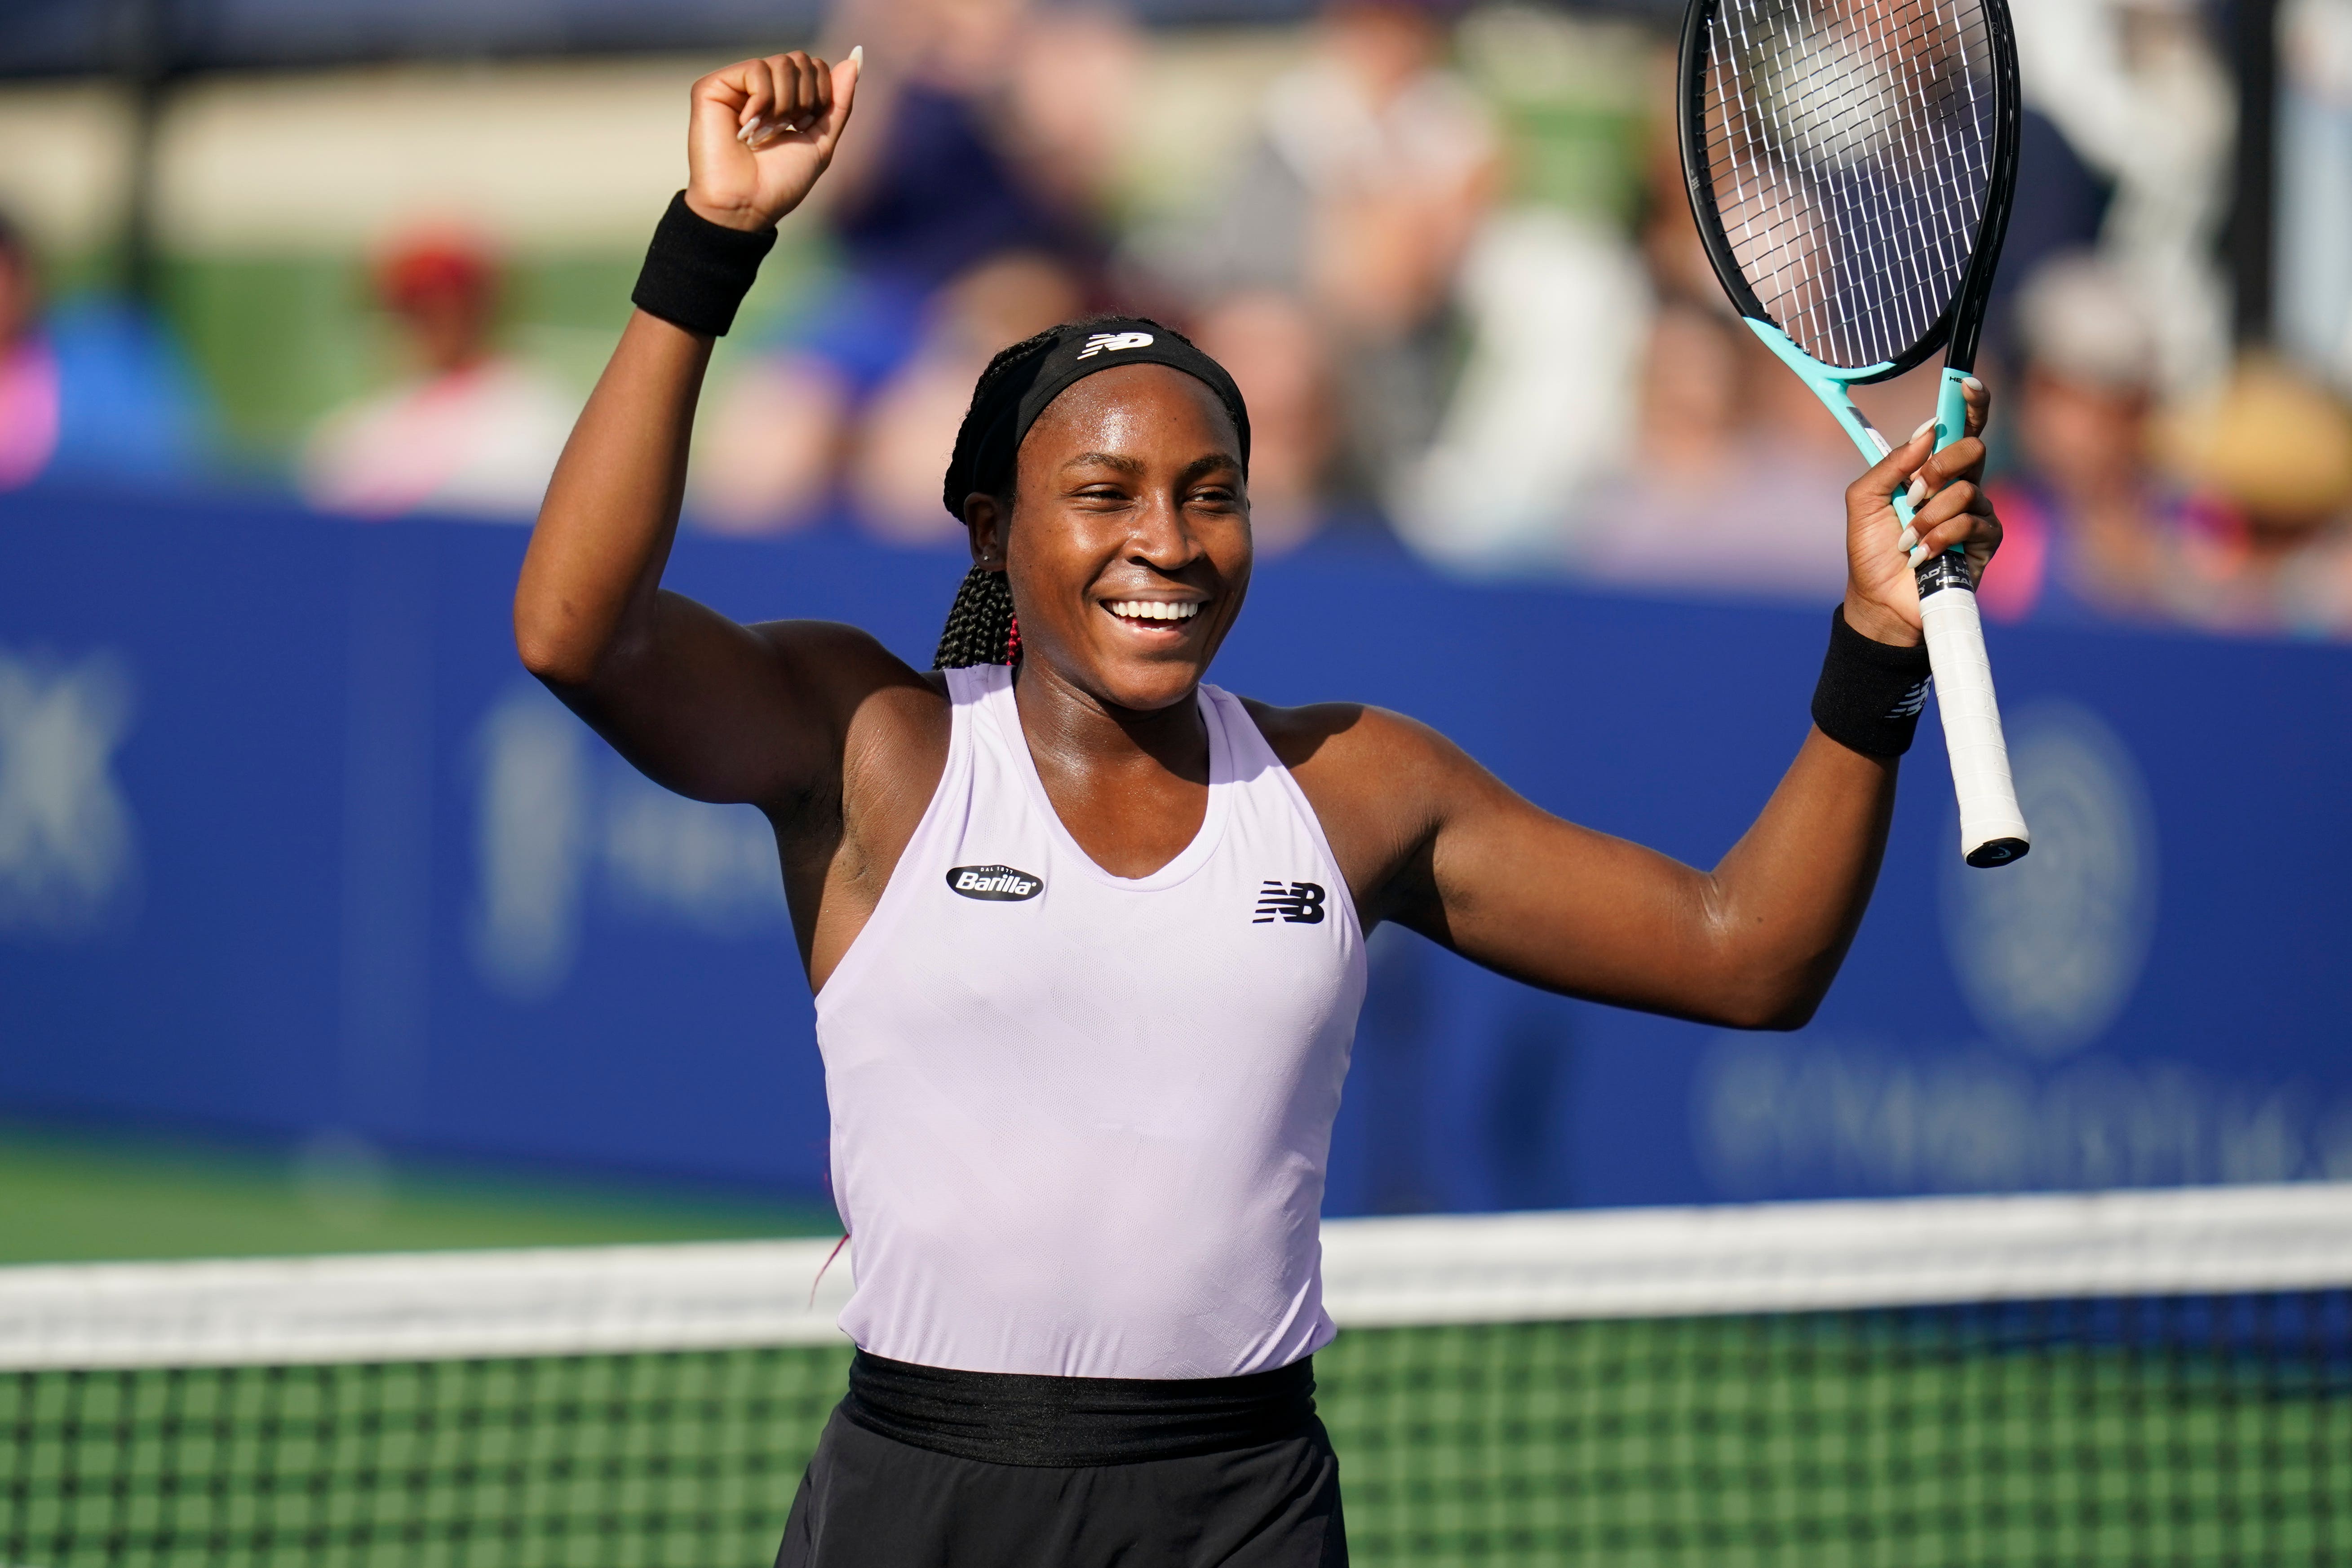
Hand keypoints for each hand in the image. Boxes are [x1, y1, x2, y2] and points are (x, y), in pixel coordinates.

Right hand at [685, 49, 861, 232]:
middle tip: (785, 130)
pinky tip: (747, 126)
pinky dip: (762, 101)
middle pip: (800, 60)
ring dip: (785, 105)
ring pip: (781, 63)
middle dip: (805, 100)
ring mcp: (735, 86)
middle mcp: (759, 88)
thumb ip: (839, 101)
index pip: (815, 67)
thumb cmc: (781, 182)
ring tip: (765, 133)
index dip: (821, 95)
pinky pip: (756, 70)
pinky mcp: (713, 86)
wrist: (747, 205)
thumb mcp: (822, 141)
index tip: (804, 128)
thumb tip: (855, 56)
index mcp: (783, 98)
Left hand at [1841, 376, 2000, 645]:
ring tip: (1909, 540)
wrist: (1879, 600)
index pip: (1959, 429)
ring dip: (1928, 516)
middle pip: (1972, 448)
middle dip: (1939, 466)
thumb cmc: (1872, 551)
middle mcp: (1959, 485)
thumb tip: (1927, 430)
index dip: (1969, 403)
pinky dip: (1941, 537)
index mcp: (1931, 471)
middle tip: (1913, 493)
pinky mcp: (1986, 540)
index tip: (1968, 383)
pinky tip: (1924, 555)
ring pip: (1966, 489)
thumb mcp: (1864, 501)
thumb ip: (1890, 464)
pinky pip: (1972, 521)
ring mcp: (1976, 511)